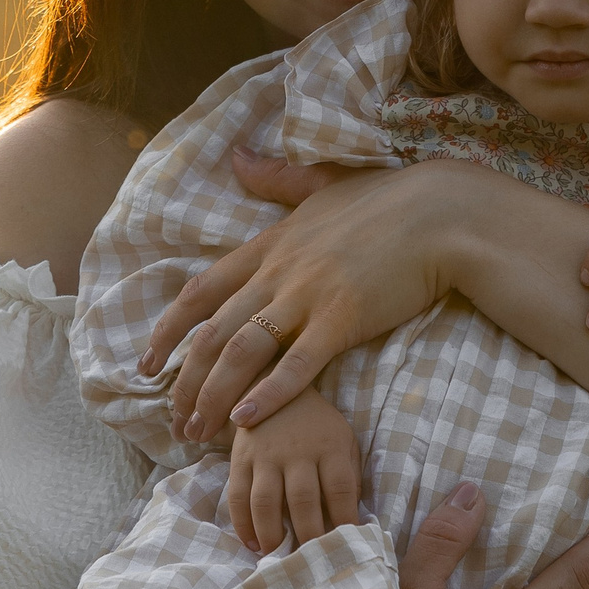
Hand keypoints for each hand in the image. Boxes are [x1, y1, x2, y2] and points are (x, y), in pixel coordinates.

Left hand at [144, 154, 475, 440]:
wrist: (441, 213)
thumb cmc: (388, 199)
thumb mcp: (322, 183)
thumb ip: (276, 178)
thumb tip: (238, 156)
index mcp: (269, 244)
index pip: (201, 291)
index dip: (169, 330)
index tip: (147, 364)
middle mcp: (277, 271)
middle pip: (213, 332)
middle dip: (186, 381)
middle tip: (172, 420)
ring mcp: (308, 296)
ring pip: (242, 352)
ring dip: (214, 396)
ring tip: (199, 432)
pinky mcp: (342, 320)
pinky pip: (296, 364)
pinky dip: (268, 395)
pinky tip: (246, 422)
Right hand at [228, 390, 362, 552]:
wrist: (274, 386)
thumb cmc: (317, 424)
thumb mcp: (344, 439)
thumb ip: (349, 475)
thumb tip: (349, 519)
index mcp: (330, 446)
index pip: (340, 489)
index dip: (345, 520)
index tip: (348, 546)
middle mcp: (297, 451)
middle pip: (303, 500)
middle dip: (308, 536)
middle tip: (311, 563)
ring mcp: (265, 455)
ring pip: (265, 501)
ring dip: (271, 534)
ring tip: (277, 556)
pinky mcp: (240, 457)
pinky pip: (237, 495)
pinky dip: (242, 523)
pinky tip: (252, 542)